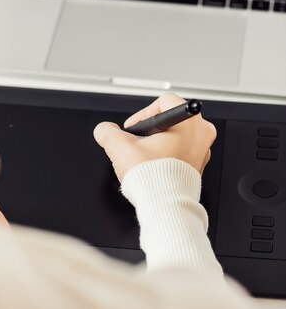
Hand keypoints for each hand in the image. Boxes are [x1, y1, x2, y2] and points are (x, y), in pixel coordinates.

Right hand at [93, 93, 216, 181]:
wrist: (166, 207)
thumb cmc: (153, 179)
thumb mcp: (120, 148)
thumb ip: (108, 132)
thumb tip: (104, 130)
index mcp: (190, 121)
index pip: (163, 102)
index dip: (143, 114)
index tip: (134, 128)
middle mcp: (202, 133)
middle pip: (170, 119)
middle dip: (150, 130)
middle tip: (139, 143)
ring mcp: (203, 150)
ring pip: (175, 135)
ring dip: (158, 143)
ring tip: (145, 157)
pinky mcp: (200, 165)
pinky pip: (181, 151)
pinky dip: (167, 155)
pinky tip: (154, 167)